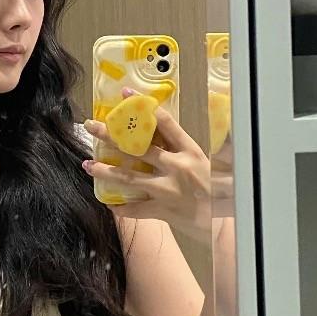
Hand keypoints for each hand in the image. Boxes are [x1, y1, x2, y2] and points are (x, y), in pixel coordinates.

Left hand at [84, 87, 212, 238]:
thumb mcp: (210, 161)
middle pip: (136, 147)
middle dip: (111, 135)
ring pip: (129, 178)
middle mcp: (175, 167)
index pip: (163, 122)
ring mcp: (167, 190)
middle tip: (91, 126)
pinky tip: (108, 203)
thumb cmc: (224, 190)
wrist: (229, 220)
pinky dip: (121, 207)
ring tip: (87, 164)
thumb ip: (189, 148)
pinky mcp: (163, 211)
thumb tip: (170, 131)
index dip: (142, 107)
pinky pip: (136, 210)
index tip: (126, 94)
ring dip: (105, 170)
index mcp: (190, 151)